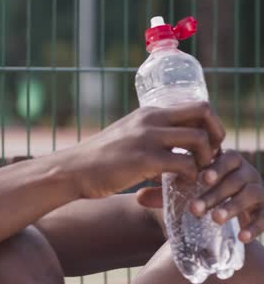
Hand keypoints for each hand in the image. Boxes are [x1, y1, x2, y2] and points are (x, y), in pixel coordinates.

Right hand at [62, 101, 224, 198]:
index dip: (209, 125)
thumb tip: (173, 151)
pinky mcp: (144, 160)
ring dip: (206, 159)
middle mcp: (150, 119)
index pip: (195, 106)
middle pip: (204, 113)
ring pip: (199, 139)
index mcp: (148, 113)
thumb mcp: (126, 137)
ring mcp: (148, 138)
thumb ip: (148, 136)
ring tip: (196, 174)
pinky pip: (185, 165)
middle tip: (210, 157)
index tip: (206, 145)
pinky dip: (190, 177)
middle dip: (216, 135)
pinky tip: (179, 184)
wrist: (72, 170)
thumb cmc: (98, 160)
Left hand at [138, 150, 263, 242]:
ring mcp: (257, 189)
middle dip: (215, 193)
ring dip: (233, 207)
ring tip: (215, 219)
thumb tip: (138, 196)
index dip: (215, 167)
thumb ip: (162, 192)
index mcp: (225, 160)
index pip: (225, 157)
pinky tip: (242, 236)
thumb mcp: (182, 191)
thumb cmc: (198, 193)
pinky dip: (255, 226)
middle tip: (196, 208)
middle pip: (235, 178)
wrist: (224, 210)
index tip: (201, 178)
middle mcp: (245, 172)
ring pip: (251, 194)